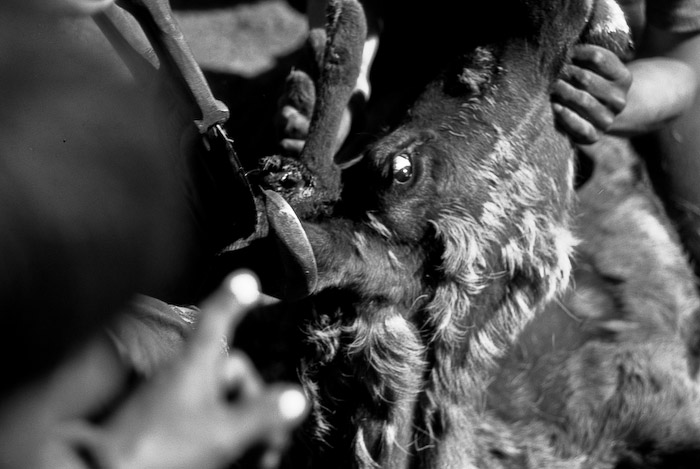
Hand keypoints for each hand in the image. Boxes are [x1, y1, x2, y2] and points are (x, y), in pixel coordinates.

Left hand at [63, 272, 307, 468]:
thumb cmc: (164, 448)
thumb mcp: (224, 433)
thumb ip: (263, 415)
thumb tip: (298, 399)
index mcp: (197, 363)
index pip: (220, 318)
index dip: (235, 298)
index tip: (248, 279)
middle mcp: (186, 374)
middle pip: (236, 375)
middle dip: (261, 406)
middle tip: (275, 443)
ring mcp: (176, 400)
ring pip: (225, 403)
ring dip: (250, 428)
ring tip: (262, 460)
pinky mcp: (169, 424)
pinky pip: (210, 421)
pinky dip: (230, 437)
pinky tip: (243, 460)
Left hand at [552, 44, 631, 143]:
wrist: (599, 117)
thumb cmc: (592, 85)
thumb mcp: (597, 68)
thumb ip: (587, 57)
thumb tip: (563, 44)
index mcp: (623, 78)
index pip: (598, 58)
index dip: (578, 52)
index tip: (567, 52)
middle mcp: (618, 99)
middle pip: (586, 78)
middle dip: (566, 72)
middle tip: (553, 71)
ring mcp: (607, 119)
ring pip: (582, 99)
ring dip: (563, 91)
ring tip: (552, 85)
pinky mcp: (594, 135)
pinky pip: (580, 126)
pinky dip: (566, 115)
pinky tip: (555, 106)